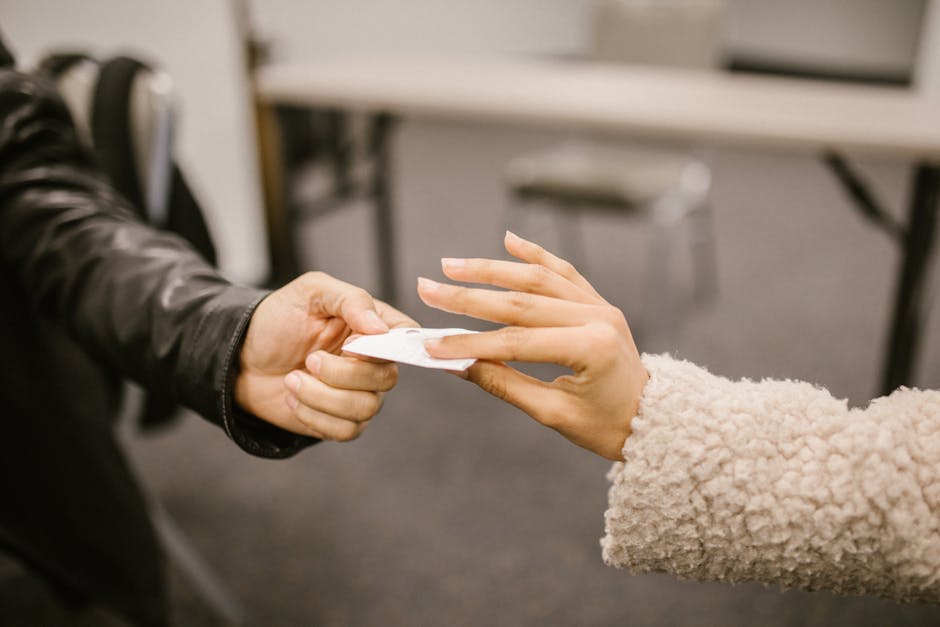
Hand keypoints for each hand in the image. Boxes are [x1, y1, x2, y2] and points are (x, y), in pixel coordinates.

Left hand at [236, 271, 416, 440]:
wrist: (241, 359)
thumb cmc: (277, 320)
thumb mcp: (310, 292)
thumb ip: (351, 300)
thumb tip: (380, 328)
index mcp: (372, 324)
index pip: (407, 336)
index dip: (387, 346)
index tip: (351, 344)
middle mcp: (372, 361)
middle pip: (387, 378)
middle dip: (342, 374)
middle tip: (309, 360)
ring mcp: (359, 393)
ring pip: (366, 408)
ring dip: (321, 396)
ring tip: (292, 380)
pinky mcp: (341, 420)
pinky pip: (346, 430)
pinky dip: (314, 416)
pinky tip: (294, 398)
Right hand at [417, 232, 647, 460]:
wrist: (655, 420)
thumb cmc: (607, 426)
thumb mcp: (553, 414)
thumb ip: (504, 384)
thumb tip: (457, 365)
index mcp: (590, 348)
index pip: (515, 342)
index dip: (469, 344)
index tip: (432, 345)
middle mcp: (597, 317)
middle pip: (520, 301)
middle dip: (468, 296)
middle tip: (426, 288)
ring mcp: (599, 305)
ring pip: (538, 278)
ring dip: (491, 269)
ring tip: (452, 265)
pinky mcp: (598, 302)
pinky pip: (563, 272)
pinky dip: (535, 255)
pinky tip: (509, 240)